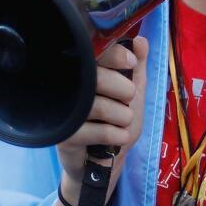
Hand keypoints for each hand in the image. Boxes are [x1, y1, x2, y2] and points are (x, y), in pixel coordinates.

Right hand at [56, 37, 149, 201]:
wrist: (102, 164)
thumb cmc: (114, 123)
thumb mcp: (132, 95)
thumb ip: (137, 69)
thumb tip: (141, 41)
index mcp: (83, 73)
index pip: (92, 52)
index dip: (114, 54)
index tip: (130, 62)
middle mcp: (68, 88)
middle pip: (94, 77)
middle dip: (122, 88)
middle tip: (129, 98)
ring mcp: (64, 111)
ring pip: (96, 104)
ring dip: (121, 115)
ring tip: (124, 122)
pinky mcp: (64, 135)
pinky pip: (94, 130)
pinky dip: (114, 134)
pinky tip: (118, 137)